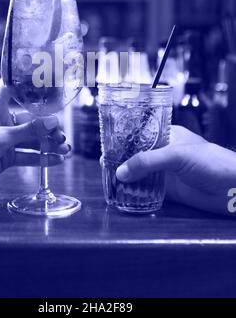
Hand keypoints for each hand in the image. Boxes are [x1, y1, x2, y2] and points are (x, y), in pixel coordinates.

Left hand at [0, 81, 69, 196]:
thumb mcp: (1, 138)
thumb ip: (28, 131)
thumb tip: (52, 123)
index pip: (12, 88)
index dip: (26, 83)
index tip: (45, 81)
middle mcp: (3, 121)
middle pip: (30, 119)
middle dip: (48, 126)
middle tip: (61, 133)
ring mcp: (6, 140)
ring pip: (32, 139)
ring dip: (48, 144)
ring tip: (65, 149)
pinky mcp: (7, 156)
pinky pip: (28, 156)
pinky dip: (42, 158)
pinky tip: (56, 160)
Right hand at [116, 125, 235, 214]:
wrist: (233, 189)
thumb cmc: (212, 161)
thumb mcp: (176, 155)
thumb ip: (148, 161)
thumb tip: (121, 171)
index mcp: (168, 135)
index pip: (141, 133)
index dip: (124, 138)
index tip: (107, 143)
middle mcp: (165, 152)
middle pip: (138, 155)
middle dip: (122, 159)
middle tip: (103, 163)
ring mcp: (166, 172)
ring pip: (141, 173)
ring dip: (127, 176)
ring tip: (108, 178)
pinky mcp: (170, 191)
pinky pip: (148, 190)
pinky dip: (135, 191)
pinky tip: (123, 193)